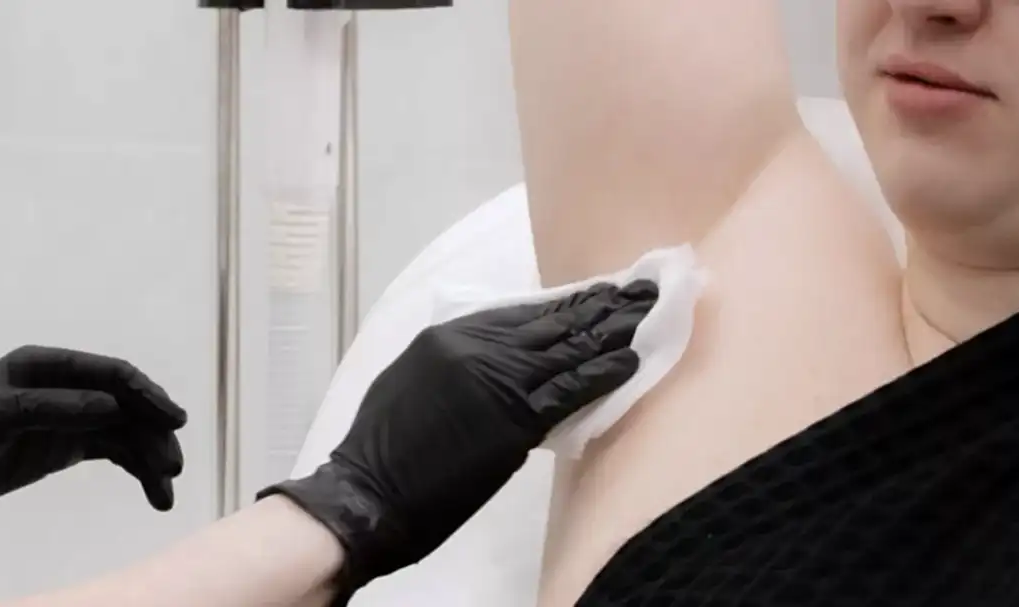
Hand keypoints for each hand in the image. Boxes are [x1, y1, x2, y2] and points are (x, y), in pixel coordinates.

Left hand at [0, 345, 186, 514]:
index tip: (173, 420)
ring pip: (125, 432)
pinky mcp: (66, 448)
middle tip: (173, 466)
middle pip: (126, 405)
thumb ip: (55, 407)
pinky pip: (113, 452)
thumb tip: (112, 406)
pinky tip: (154, 492)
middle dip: (153, 433)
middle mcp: (66, 387)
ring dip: (150, 458)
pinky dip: (136, 469)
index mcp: (47, 366)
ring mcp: (69, 418)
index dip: (146, 393)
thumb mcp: (1, 413)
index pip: (110, 373)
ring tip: (165, 494)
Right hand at [259, 280, 658, 596]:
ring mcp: (495, 381)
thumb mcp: (413, 384)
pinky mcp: (513, 422)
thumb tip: (499, 359)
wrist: (367, 495)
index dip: (569, 302)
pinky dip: (604, 373)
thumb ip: (456, 365)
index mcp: (448, 335)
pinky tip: (633, 361)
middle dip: (602, 305)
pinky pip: (570, 390)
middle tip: (644, 290)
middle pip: (553, 321)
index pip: (523, 311)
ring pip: (569, 347)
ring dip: (615, 330)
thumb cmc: (383, 451)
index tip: (603, 292)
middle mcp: (474, 347)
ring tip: (651, 313)